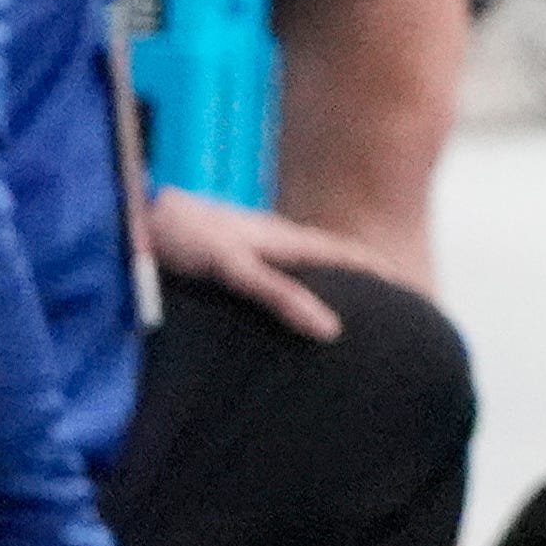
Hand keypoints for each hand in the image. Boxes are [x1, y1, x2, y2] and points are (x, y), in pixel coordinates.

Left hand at [145, 187, 392, 339]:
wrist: (135, 215)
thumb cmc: (184, 238)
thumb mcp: (234, 269)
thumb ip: (280, 296)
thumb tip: (332, 329)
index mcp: (288, 239)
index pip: (350, 255)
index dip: (381, 271)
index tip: (411, 292)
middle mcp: (277, 240)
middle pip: (331, 259)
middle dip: (361, 278)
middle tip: (387, 306)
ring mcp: (253, 246)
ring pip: (302, 266)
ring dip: (327, 283)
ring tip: (344, 310)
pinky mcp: (229, 256)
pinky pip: (274, 274)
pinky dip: (293, 288)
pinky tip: (282, 304)